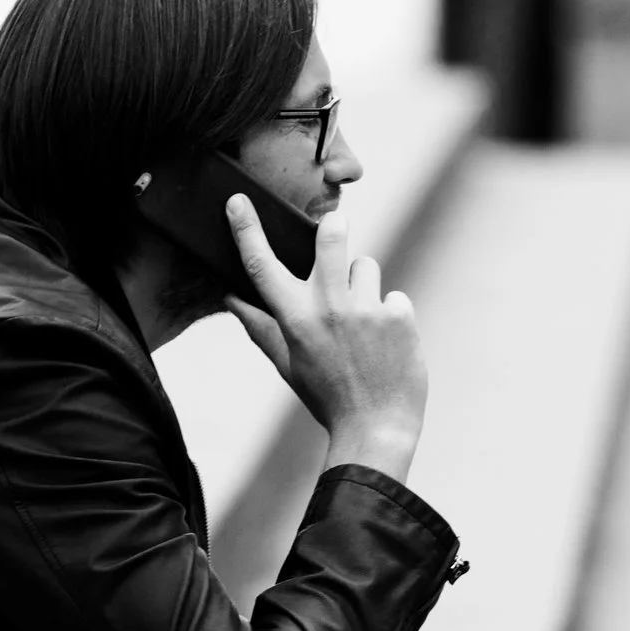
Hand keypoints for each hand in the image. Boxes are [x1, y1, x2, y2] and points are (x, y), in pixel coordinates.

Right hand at [219, 197, 426, 481]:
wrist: (376, 429)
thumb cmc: (327, 398)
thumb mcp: (287, 365)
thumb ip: (261, 327)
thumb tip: (230, 299)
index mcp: (295, 320)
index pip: (262, 266)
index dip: (247, 230)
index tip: (238, 201)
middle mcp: (329, 309)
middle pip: (329, 237)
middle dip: (332, 227)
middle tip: (334, 227)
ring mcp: (367, 310)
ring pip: (365, 266)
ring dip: (363, 286)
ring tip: (363, 324)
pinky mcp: (399, 316)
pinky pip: (393, 297)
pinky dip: (391, 316)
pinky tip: (386, 345)